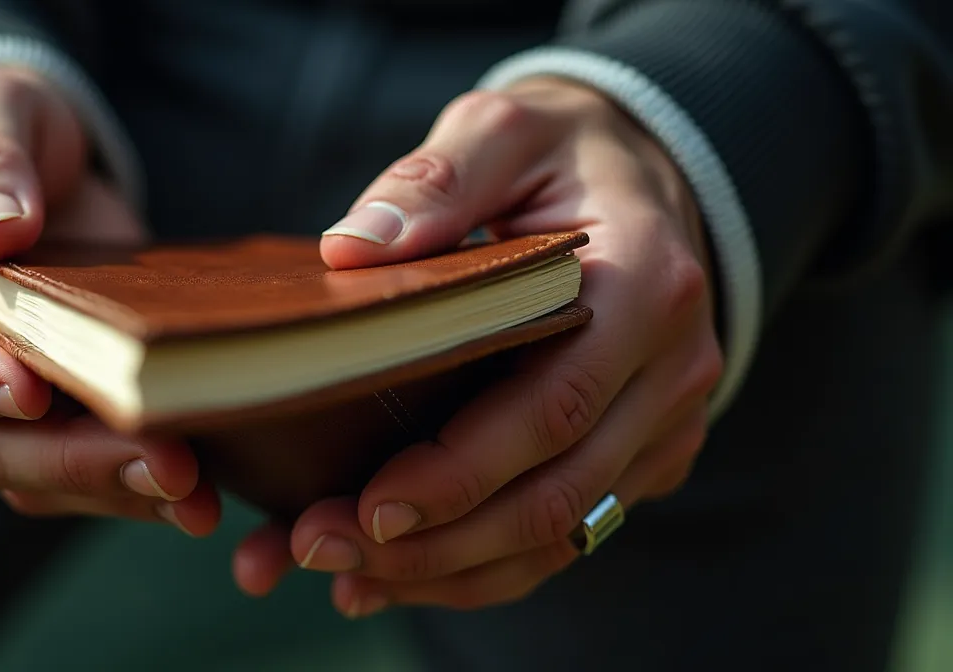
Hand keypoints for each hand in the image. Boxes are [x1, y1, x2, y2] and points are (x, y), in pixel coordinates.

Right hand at [0, 68, 218, 534]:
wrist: (30, 170)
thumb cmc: (0, 130)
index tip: (29, 389)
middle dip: (64, 459)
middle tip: (161, 464)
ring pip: (27, 475)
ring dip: (109, 488)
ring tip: (193, 494)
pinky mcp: (45, 421)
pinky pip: (76, 473)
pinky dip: (133, 488)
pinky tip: (200, 493)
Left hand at [233, 78, 722, 612]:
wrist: (645, 178)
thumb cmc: (563, 153)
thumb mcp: (504, 129)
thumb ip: (436, 178)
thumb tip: (351, 249)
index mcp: (647, 286)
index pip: (556, 405)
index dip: (463, 471)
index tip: (368, 509)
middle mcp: (672, 370)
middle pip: (557, 493)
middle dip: (436, 542)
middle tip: (319, 548)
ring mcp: (664, 423)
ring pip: (562, 534)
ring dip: (449, 571)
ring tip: (342, 581)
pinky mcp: (641, 454)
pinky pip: (566, 533)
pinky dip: (481, 567)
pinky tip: (393, 580)